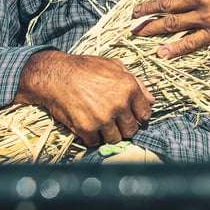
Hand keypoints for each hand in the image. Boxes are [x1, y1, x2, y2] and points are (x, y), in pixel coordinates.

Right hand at [14, 50, 153, 147]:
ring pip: (115, 139)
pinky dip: (92, 137)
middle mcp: (119, 105)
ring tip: (100, 123)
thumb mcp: (115, 66)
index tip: (131, 116)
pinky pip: (96, 142)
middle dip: (124, 127)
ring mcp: (103, 118)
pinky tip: (88, 125)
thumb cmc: (86, 68)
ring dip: (109, 134)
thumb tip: (153, 100)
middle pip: (131, 130)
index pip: (145, 114)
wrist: (55, 75)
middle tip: (114, 121)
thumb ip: (137, 83)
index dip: (138, 116)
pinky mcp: (87, 129)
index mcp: (129, 88)